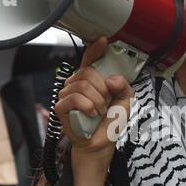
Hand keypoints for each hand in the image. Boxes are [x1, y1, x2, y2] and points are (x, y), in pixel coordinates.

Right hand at [54, 37, 133, 185]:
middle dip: (102, 88)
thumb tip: (112, 78)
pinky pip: (74, 98)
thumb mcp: (124, 102)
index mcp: (91, 80)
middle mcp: (76, 83)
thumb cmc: (109, 122)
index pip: (90, 59)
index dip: (95, 49)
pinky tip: (92, 114)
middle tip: (106, 102)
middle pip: (87, 71)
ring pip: (82, 85)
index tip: (104, 40)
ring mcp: (66, 94)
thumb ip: (124, 87)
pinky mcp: (61, 107)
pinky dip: (87, 106)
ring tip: (99, 111)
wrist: (100, 144)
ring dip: (97, 100)